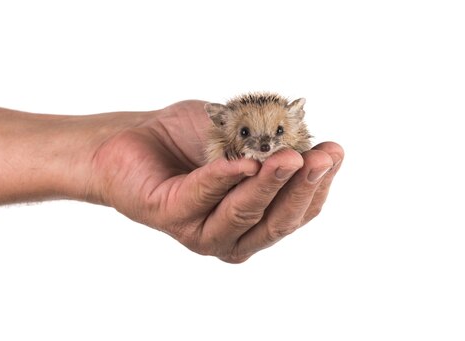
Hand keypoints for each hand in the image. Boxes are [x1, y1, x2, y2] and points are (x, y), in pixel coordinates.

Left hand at [88, 100, 343, 262]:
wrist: (129, 138)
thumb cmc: (185, 140)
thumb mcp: (238, 135)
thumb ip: (269, 143)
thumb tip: (307, 141)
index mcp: (254, 221)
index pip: (297, 211)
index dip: (318, 185)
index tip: (335, 151)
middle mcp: (231, 235)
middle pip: (278, 219)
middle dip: (303, 187)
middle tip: (321, 157)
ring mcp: (201, 231)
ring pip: (245, 211)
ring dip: (270, 183)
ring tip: (288, 156)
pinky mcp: (170, 215)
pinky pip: (204, 195)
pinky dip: (226, 177)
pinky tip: (245, 162)